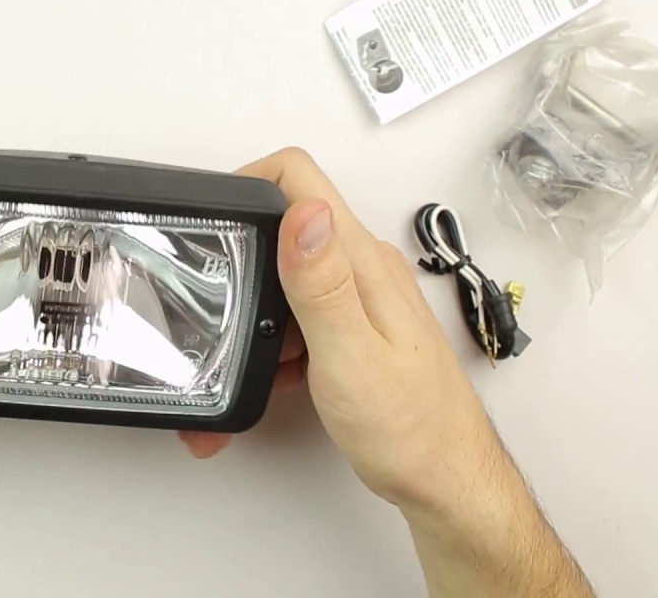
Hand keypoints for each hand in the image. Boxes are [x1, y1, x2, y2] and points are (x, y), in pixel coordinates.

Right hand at [178, 149, 495, 508]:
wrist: (445, 479)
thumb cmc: (408, 427)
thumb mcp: (351, 355)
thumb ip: (321, 283)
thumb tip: (303, 213)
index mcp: (362, 262)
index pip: (300, 178)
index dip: (248, 181)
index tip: (215, 220)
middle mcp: (364, 268)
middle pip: (286, 225)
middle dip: (241, 256)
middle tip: (212, 297)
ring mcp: (361, 296)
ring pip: (289, 277)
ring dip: (257, 311)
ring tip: (240, 355)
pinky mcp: (356, 325)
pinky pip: (302, 315)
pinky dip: (278, 341)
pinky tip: (273, 376)